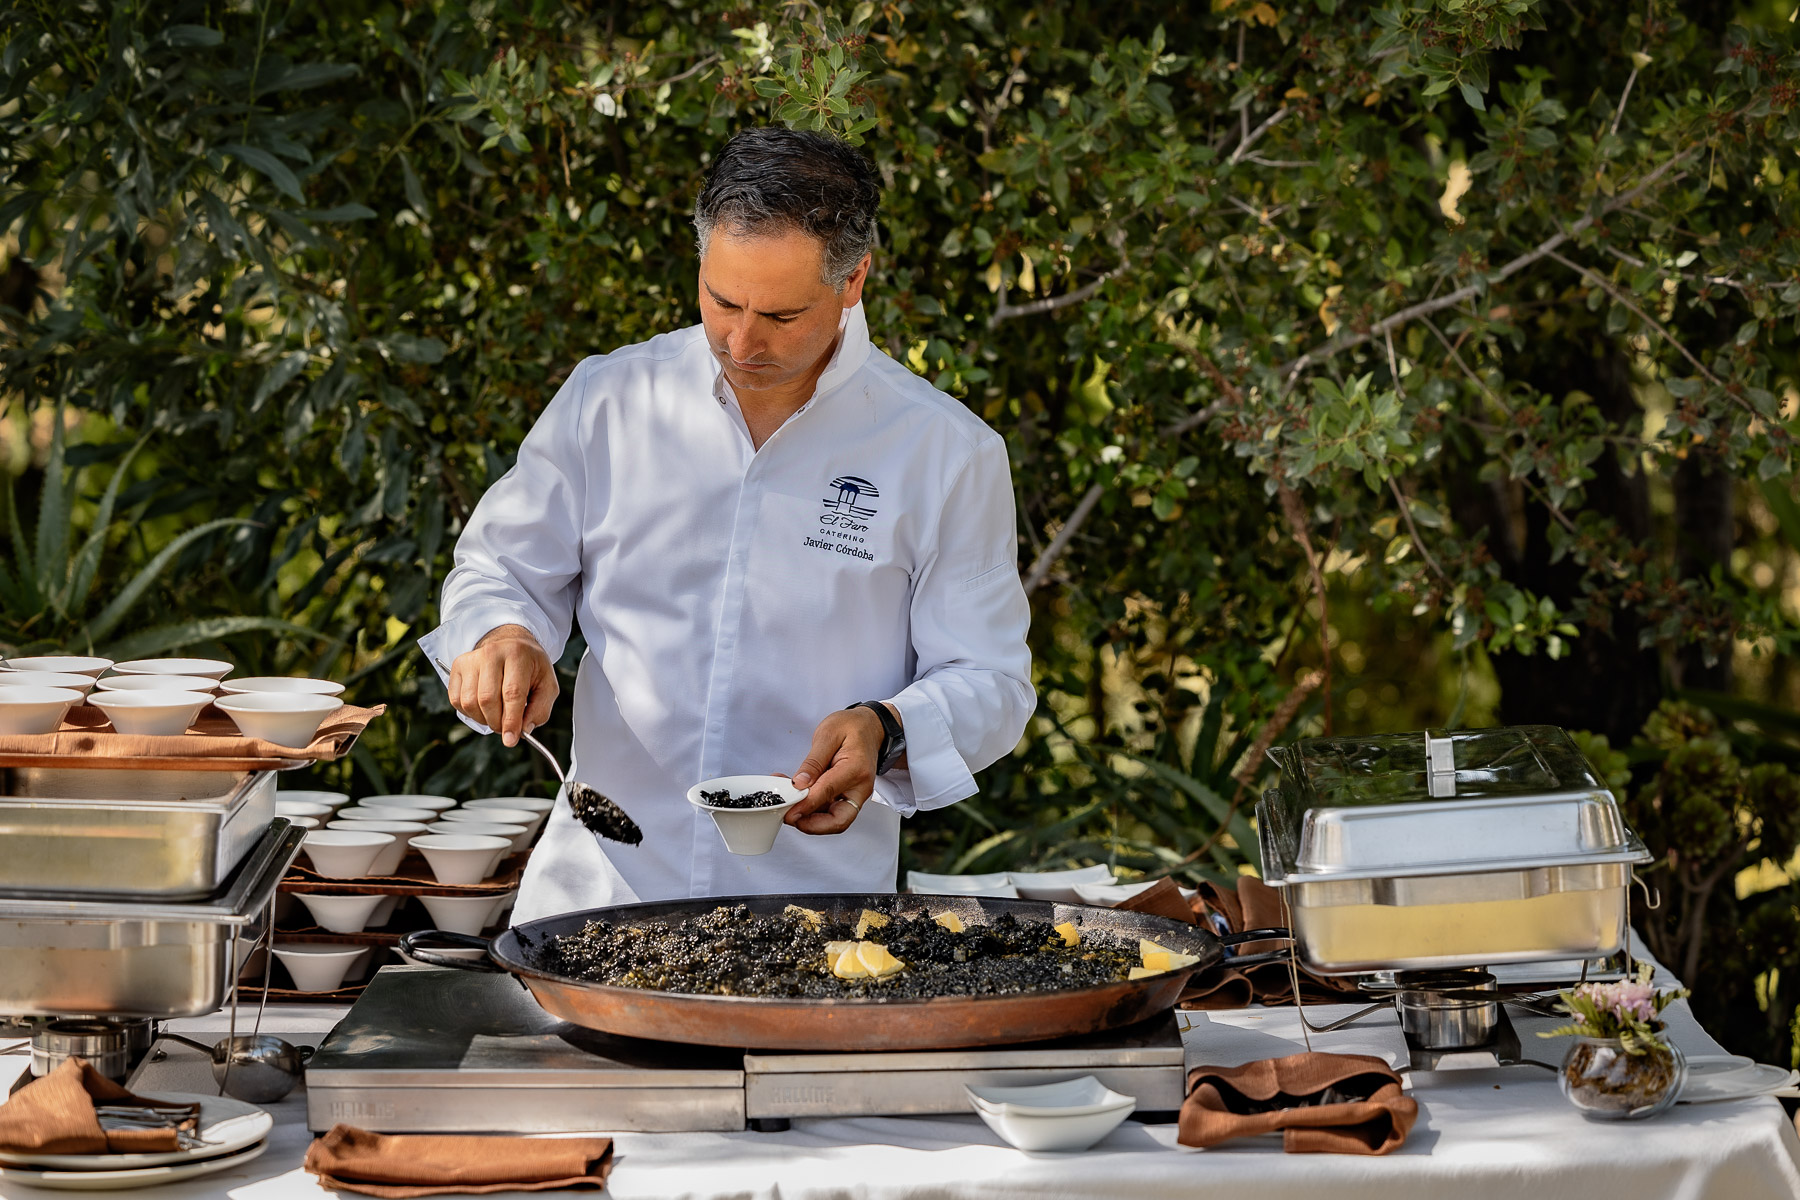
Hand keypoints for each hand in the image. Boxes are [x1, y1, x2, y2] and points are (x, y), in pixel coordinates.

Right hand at [447, 624, 557, 746]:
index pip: (512, 693)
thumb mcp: (547, 685)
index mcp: (517, 654)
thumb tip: (523, 730)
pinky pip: (457, 700)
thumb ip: (540, 710)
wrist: (511, 644)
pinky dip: (470, 713)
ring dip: (484, 719)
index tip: (511, 740)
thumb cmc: (530, 668)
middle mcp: (491, 653)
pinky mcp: (458, 667)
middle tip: (506, 728)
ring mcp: (471, 659)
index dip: (511, 721)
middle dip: (497, 722)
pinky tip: (484, 708)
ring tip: (497, 716)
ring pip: (470, 702)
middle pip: (488, 699)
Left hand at [783, 705, 893, 834]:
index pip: (828, 792)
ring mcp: (854, 794)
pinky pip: (830, 811)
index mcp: (855, 769)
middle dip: (812, 826)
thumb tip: (800, 783)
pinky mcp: (847, 796)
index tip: (788, 810)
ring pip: (833, 819)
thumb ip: (814, 761)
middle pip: (839, 821)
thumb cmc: (852, 727)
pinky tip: (796, 799)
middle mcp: (859, 787)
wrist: (870, 727)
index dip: (806, 805)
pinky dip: (812, 810)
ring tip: (787, 805)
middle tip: (789, 818)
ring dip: (809, 818)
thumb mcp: (829, 734)